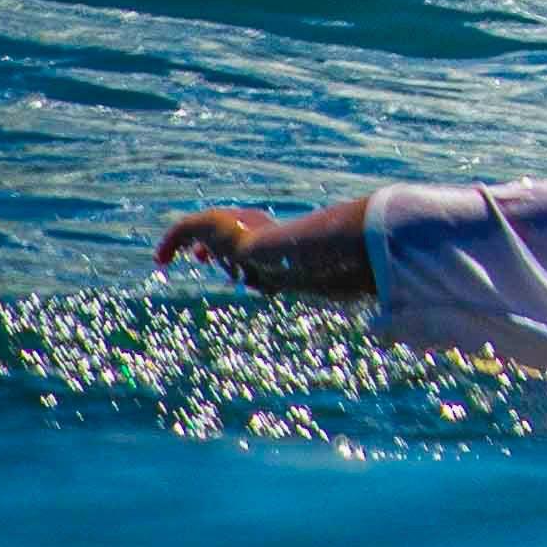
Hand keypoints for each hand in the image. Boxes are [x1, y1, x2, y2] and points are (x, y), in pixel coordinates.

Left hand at [157, 198, 371, 295]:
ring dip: (189, 244)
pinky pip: (183, 229)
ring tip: (166, 260)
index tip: (230, 265)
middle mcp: (253, 231)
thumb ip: (351, 294)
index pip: (254, 244)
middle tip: (200, 258)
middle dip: (213, 246)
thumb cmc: (308, 268)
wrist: (289, 253)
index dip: (240, 253)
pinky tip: (158, 260)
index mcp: (273, 243)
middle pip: (229, 235)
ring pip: (204, 231)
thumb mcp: (326, 285)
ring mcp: (234, 227)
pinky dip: (170, 241)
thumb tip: (388, 321)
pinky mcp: (213, 225)